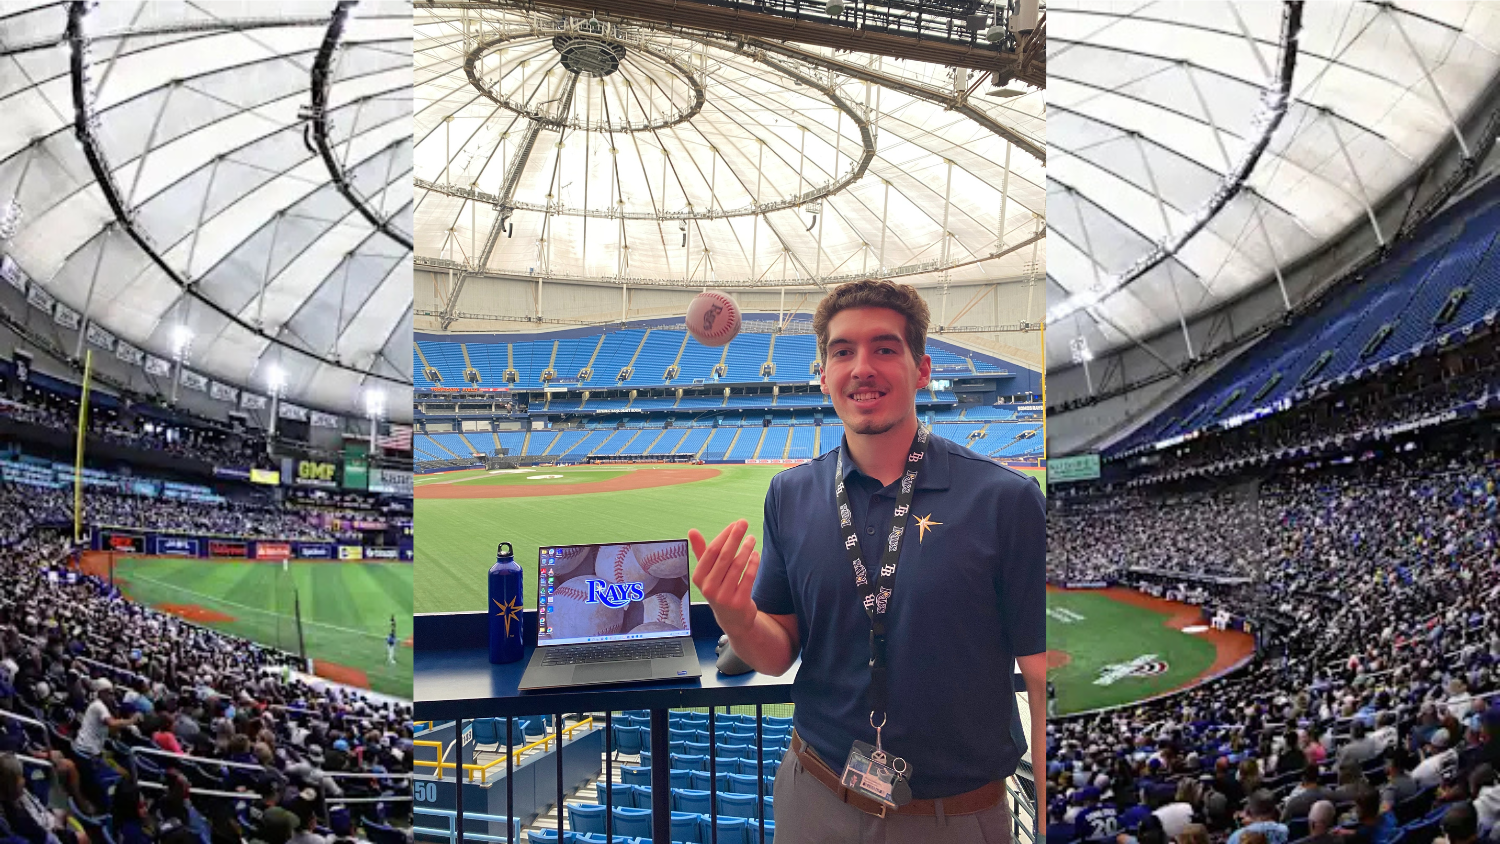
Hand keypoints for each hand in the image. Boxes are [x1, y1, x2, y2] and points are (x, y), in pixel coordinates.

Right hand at [689, 520, 760, 638]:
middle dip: (735, 537)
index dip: (724, 536)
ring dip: (746, 549)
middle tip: (744, 523)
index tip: (734, 524)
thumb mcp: (708, 573)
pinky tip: (756, 554)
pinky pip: (748, 577)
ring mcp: (724, 596)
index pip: (712, 551)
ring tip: (752, 538)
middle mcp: (709, 588)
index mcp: (699, 577)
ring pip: (737, 566)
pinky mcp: (739, 602)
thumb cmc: (719, 588)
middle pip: (724, 556)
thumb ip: (701, 552)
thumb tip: (692, 531)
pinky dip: (753, 564)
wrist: (732, 619)